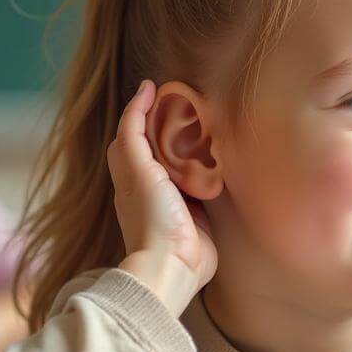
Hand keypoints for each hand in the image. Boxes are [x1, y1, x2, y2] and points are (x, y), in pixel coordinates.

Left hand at [107, 80, 217, 313]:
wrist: (173, 264)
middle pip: (158, 145)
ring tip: (208, 122)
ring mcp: (175, 200)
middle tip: (189, 102)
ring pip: (181, 162)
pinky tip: (221, 156)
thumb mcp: (137, 167)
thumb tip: (142, 94)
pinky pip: (202, 182)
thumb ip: (134, 133)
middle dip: (169, 123)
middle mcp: (150, 185)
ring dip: (192, 143)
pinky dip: (208, 166)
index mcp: (130, 174)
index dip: (142, 109)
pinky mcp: (198, 212)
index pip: (132, 133)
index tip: (160, 87)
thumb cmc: (151, 216)